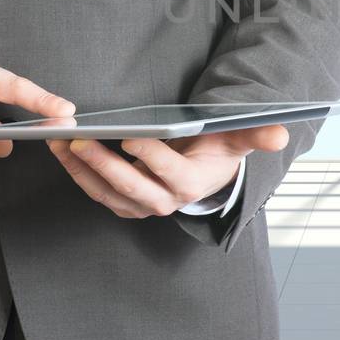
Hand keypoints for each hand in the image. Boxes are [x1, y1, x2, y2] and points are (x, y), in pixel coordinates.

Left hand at [47, 125, 289, 217]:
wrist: (205, 175)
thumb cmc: (217, 150)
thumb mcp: (238, 139)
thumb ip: (257, 135)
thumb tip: (281, 133)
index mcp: (192, 185)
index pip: (169, 172)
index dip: (150, 155)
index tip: (130, 135)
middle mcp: (165, 201)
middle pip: (130, 185)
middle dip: (101, 162)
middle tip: (78, 139)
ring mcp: (142, 206)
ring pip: (106, 192)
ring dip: (80, 169)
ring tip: (59, 142)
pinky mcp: (125, 204)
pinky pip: (96, 192)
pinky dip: (77, 174)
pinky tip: (61, 151)